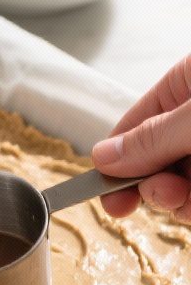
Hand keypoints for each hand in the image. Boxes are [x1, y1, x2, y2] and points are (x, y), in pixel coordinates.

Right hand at [92, 55, 190, 220]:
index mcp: (187, 83)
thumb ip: (154, 137)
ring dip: (178, 201)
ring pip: (179, 185)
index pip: (137, 122)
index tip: (105, 190)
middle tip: (157, 196)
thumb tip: (103, 156)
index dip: (117, 157)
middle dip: (151, 184)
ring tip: (189, 199)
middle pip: (155, 160)